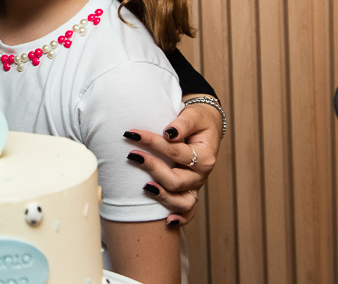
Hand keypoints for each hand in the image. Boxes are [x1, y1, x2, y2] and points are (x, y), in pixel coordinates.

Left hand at [123, 99, 221, 224]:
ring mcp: (195, 186)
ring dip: (162, 197)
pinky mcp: (189, 191)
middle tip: (132, 155)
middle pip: (176, 180)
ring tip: (144, 187)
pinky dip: (180, 218)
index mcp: (204, 156)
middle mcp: (201, 175)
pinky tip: (167, 221)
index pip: (175, 152)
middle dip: (152, 168)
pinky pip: (188, 211)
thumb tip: (169, 133)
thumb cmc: (198, 120)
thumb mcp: (194, 116)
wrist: (206, 127)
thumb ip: (183, 124)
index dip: (152, 142)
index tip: (132, 133)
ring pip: (182, 202)